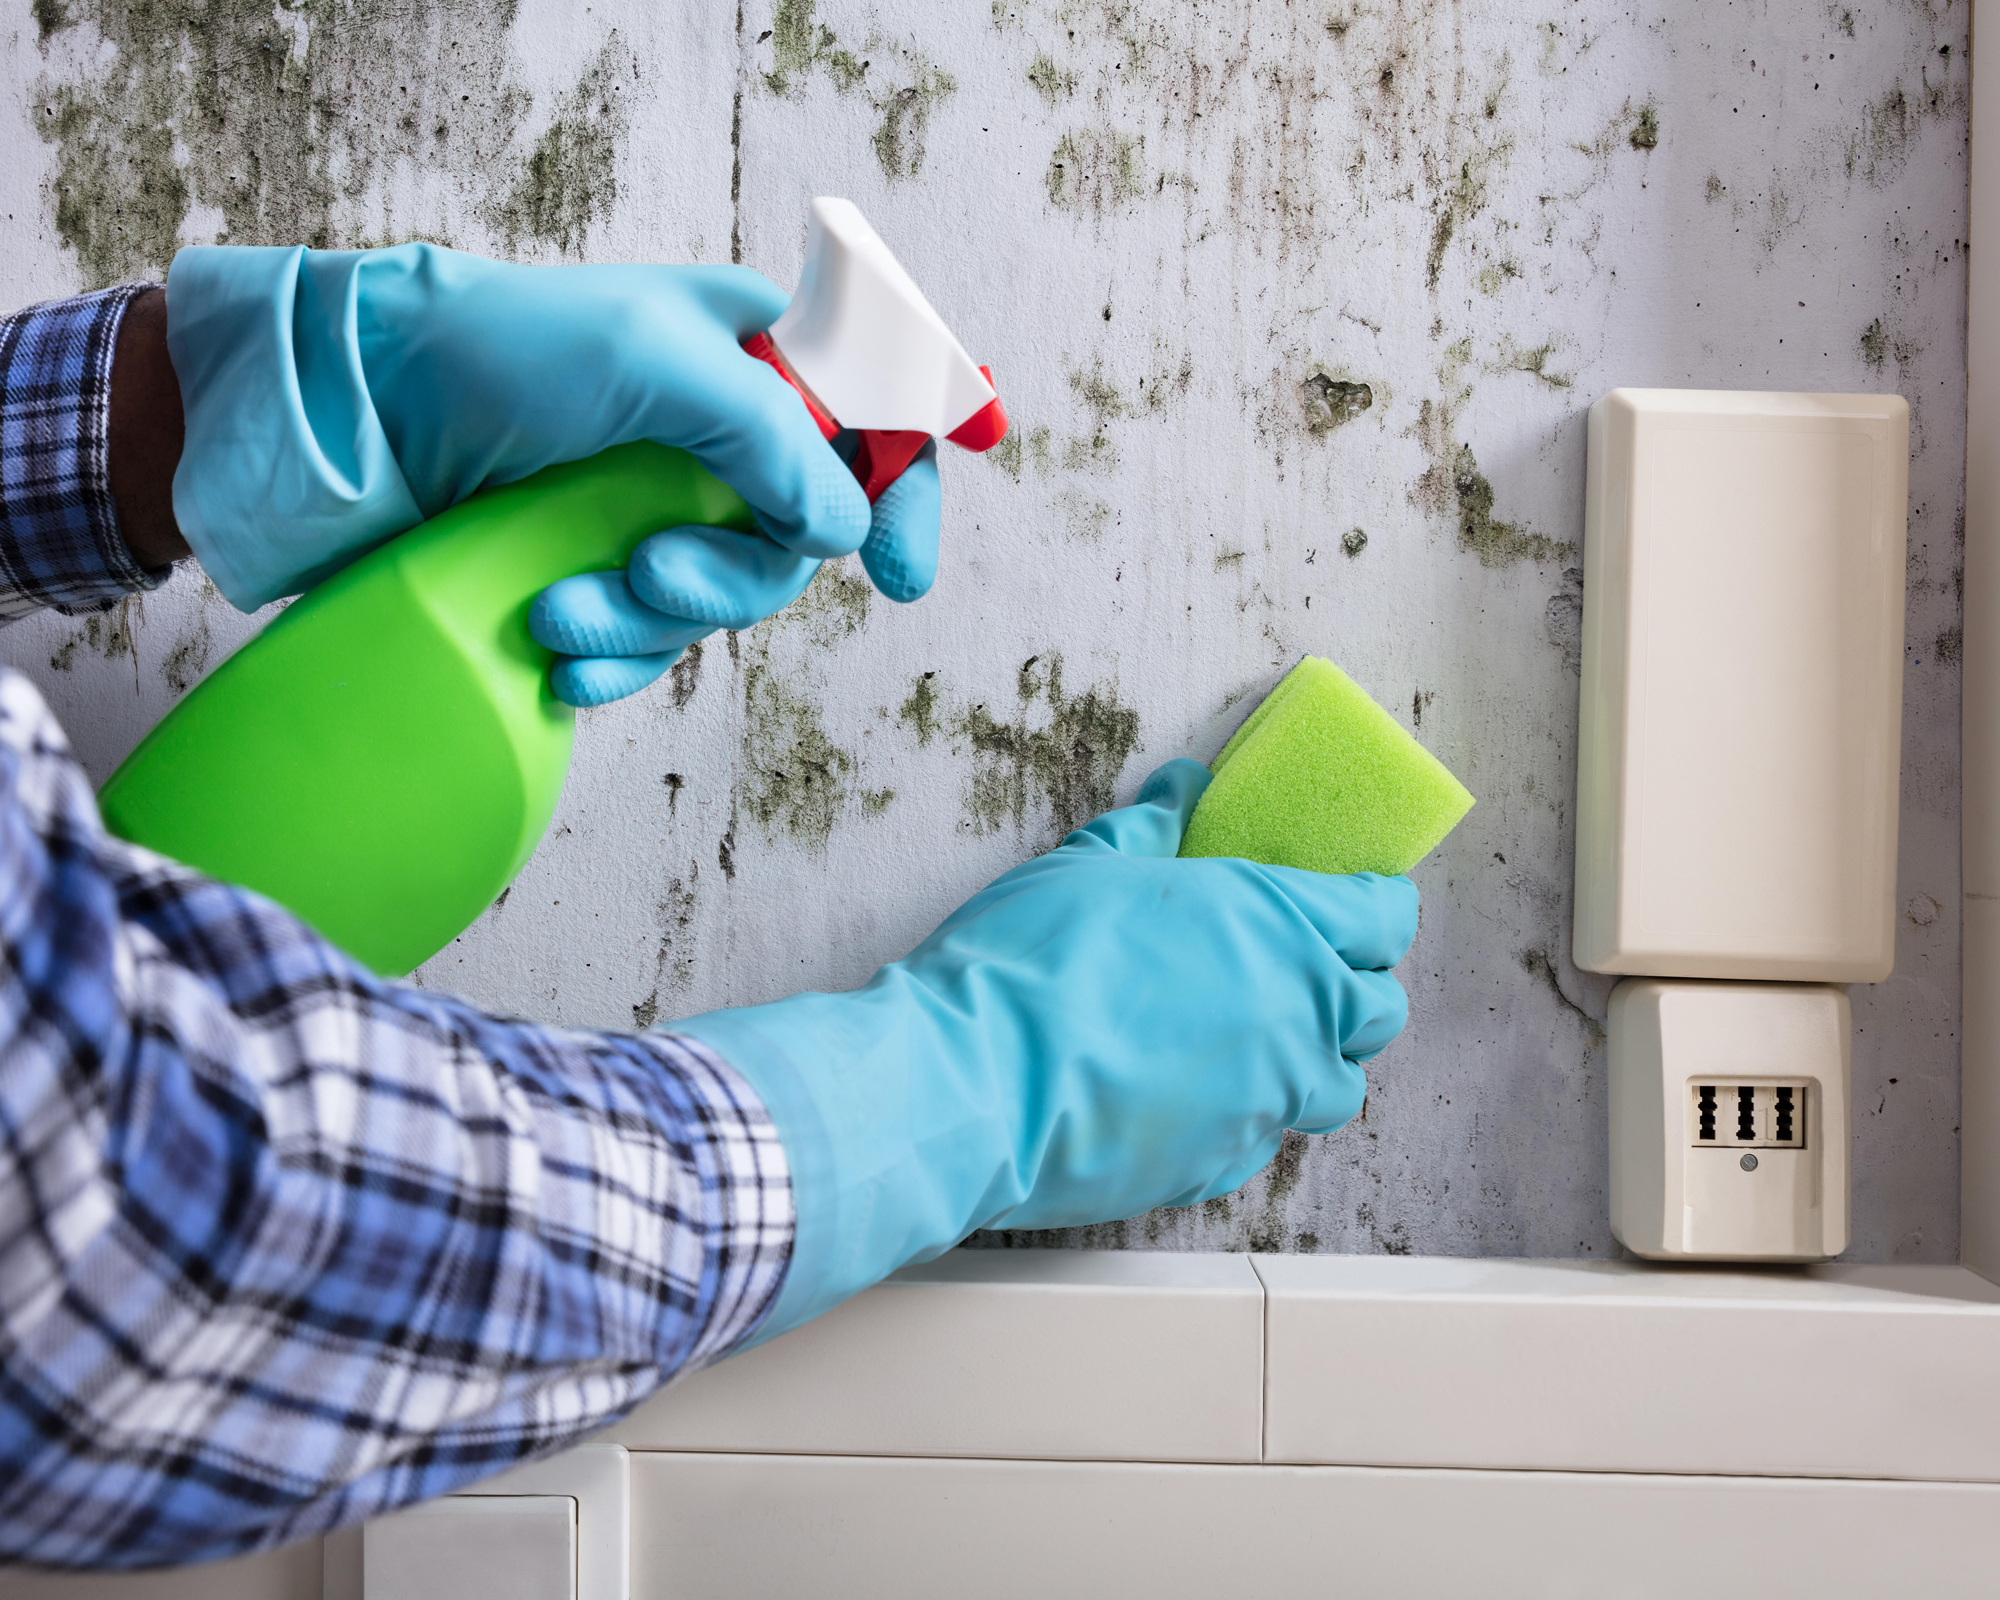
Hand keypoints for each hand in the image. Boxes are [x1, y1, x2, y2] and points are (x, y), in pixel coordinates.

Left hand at [164, 245, 938, 620]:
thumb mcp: (650, 360)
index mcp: (755, 355)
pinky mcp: (600, 567)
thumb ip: (771, 436)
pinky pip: (649, 642)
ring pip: (717, 604)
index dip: (904, 498)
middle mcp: (720, 435)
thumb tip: (843, 528)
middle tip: (652, 575)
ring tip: (560, 609)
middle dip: (730, 579)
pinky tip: (561, 662)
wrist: (353, 410)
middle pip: (796, 543)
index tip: (901, 575)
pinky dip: (614, 661)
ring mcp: (658, 506)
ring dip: (647, 624)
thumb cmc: (497, 348)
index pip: (876, 425)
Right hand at [673, 758, 1418, 1342]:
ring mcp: (1267, 1100)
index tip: (1352, 906)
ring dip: (1311, 1065)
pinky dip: (1245, 1120)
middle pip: (1378, 1009)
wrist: (975, 1083)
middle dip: (1354, 989)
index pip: (1382, 917)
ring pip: (1336, 1088)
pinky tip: (1188, 1099)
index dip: (1373, 908)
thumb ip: (1147, 832)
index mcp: (1276, 926)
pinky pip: (1264, 1142)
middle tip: (1300, 974)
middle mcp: (1295, 1016)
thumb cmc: (1030, 966)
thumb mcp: (1084, 870)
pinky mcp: (1223, 1165)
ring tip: (1252, 1048)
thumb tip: (1179, 793)